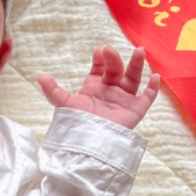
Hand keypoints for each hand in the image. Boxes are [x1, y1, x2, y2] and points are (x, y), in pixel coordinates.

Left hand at [35, 45, 160, 129]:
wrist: (88, 144)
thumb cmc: (76, 124)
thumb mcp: (63, 105)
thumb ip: (53, 90)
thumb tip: (39, 76)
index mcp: (94, 87)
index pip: (99, 68)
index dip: (100, 58)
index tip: (99, 51)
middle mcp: (110, 91)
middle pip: (115, 70)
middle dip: (114, 59)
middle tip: (109, 51)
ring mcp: (123, 100)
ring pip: (133, 79)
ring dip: (137, 65)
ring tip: (139, 51)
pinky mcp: (135, 111)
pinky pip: (147, 98)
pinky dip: (153, 88)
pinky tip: (155, 77)